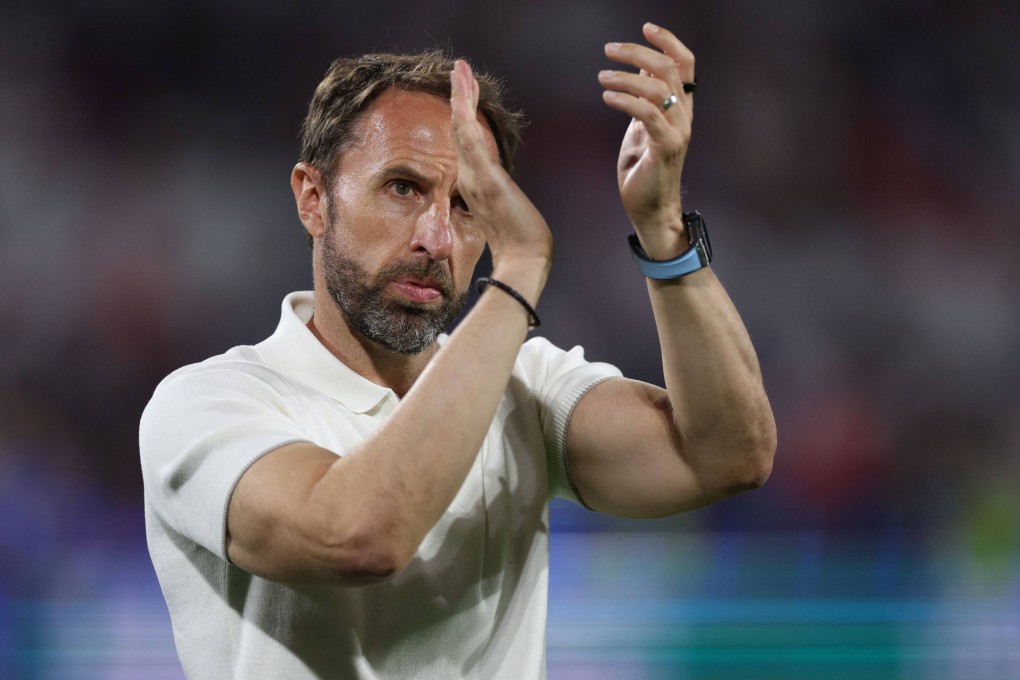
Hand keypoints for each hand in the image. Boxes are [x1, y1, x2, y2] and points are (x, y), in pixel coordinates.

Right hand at [450, 60, 552, 293]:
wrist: (522, 262)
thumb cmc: (518, 243)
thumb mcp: (508, 211)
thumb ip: (499, 198)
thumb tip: (501, 195)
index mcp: (476, 182)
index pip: (467, 140)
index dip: (464, 113)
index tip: (464, 89)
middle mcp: (470, 177)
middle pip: (461, 128)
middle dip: (460, 95)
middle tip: (459, 66)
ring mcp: (475, 179)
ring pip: (463, 130)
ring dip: (461, 98)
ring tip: (459, 70)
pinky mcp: (486, 182)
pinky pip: (471, 145)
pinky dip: (465, 120)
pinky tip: (461, 98)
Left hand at [599, 23, 694, 254]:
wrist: (650, 209)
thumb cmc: (643, 169)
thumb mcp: (642, 126)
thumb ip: (645, 99)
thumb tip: (641, 69)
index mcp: (680, 108)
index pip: (685, 64)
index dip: (669, 41)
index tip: (646, 27)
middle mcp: (683, 116)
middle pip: (668, 69)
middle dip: (637, 53)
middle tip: (608, 50)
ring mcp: (677, 132)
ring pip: (657, 89)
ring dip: (625, 77)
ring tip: (602, 76)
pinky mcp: (665, 148)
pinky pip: (647, 114)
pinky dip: (626, 100)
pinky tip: (607, 97)